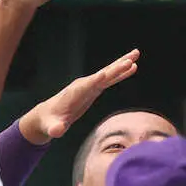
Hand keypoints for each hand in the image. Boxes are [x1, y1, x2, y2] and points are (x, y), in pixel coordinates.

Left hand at [20, 50, 138, 144]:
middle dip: (115, 68)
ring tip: (137, 53)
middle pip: (102, 74)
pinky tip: (133, 67)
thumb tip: (57, 131)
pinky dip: (121, 73)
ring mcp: (89, 85)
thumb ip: (55, 129)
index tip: (108, 73)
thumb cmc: (50, 122)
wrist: (48, 116)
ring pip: (109, 72)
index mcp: (75, 92)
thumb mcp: (51, 127)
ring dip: (122, 63)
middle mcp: (83, 84)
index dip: (98, 79)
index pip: (88, 85)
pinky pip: (111, 79)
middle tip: (131, 60)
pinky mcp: (94, 88)